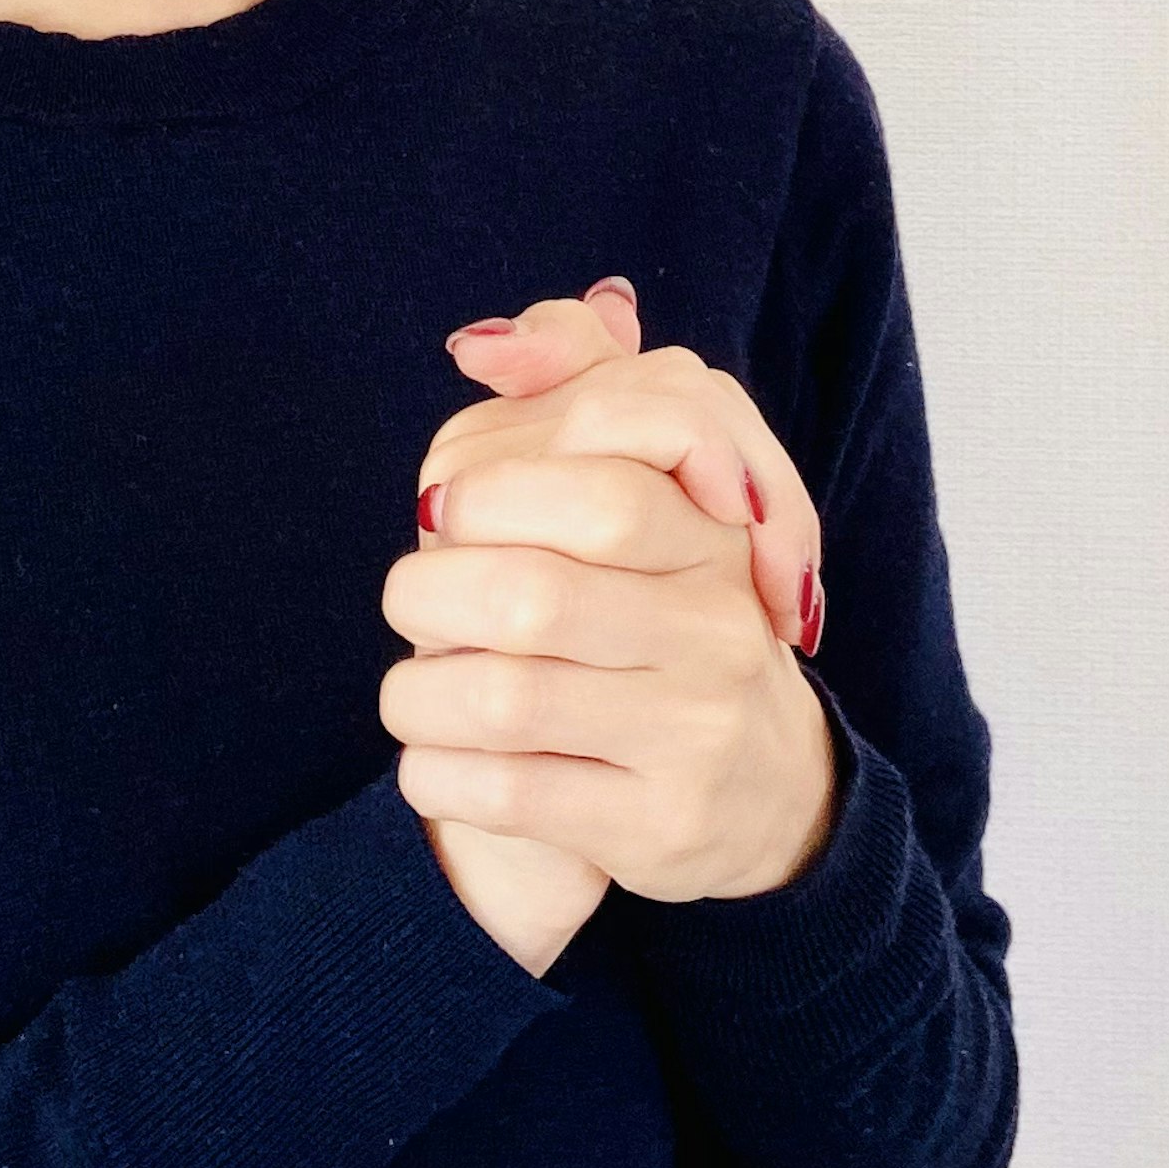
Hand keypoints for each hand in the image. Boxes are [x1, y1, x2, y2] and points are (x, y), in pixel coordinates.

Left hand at [386, 281, 841, 910]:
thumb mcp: (644, 480)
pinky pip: (507, 792)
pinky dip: (436, 772)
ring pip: (505, 700)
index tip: (446, 512)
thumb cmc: (665, 615)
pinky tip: (433, 757)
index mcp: (714, 532)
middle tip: (406, 602)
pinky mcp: (660, 823)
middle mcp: (718, 626)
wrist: (762, 788)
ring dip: (417, 693)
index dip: (488, 492)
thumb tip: (481, 344)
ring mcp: (696, 730)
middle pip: (529, 596)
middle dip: (427, 598)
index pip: (598, 481)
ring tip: (409, 688)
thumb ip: (572, 377)